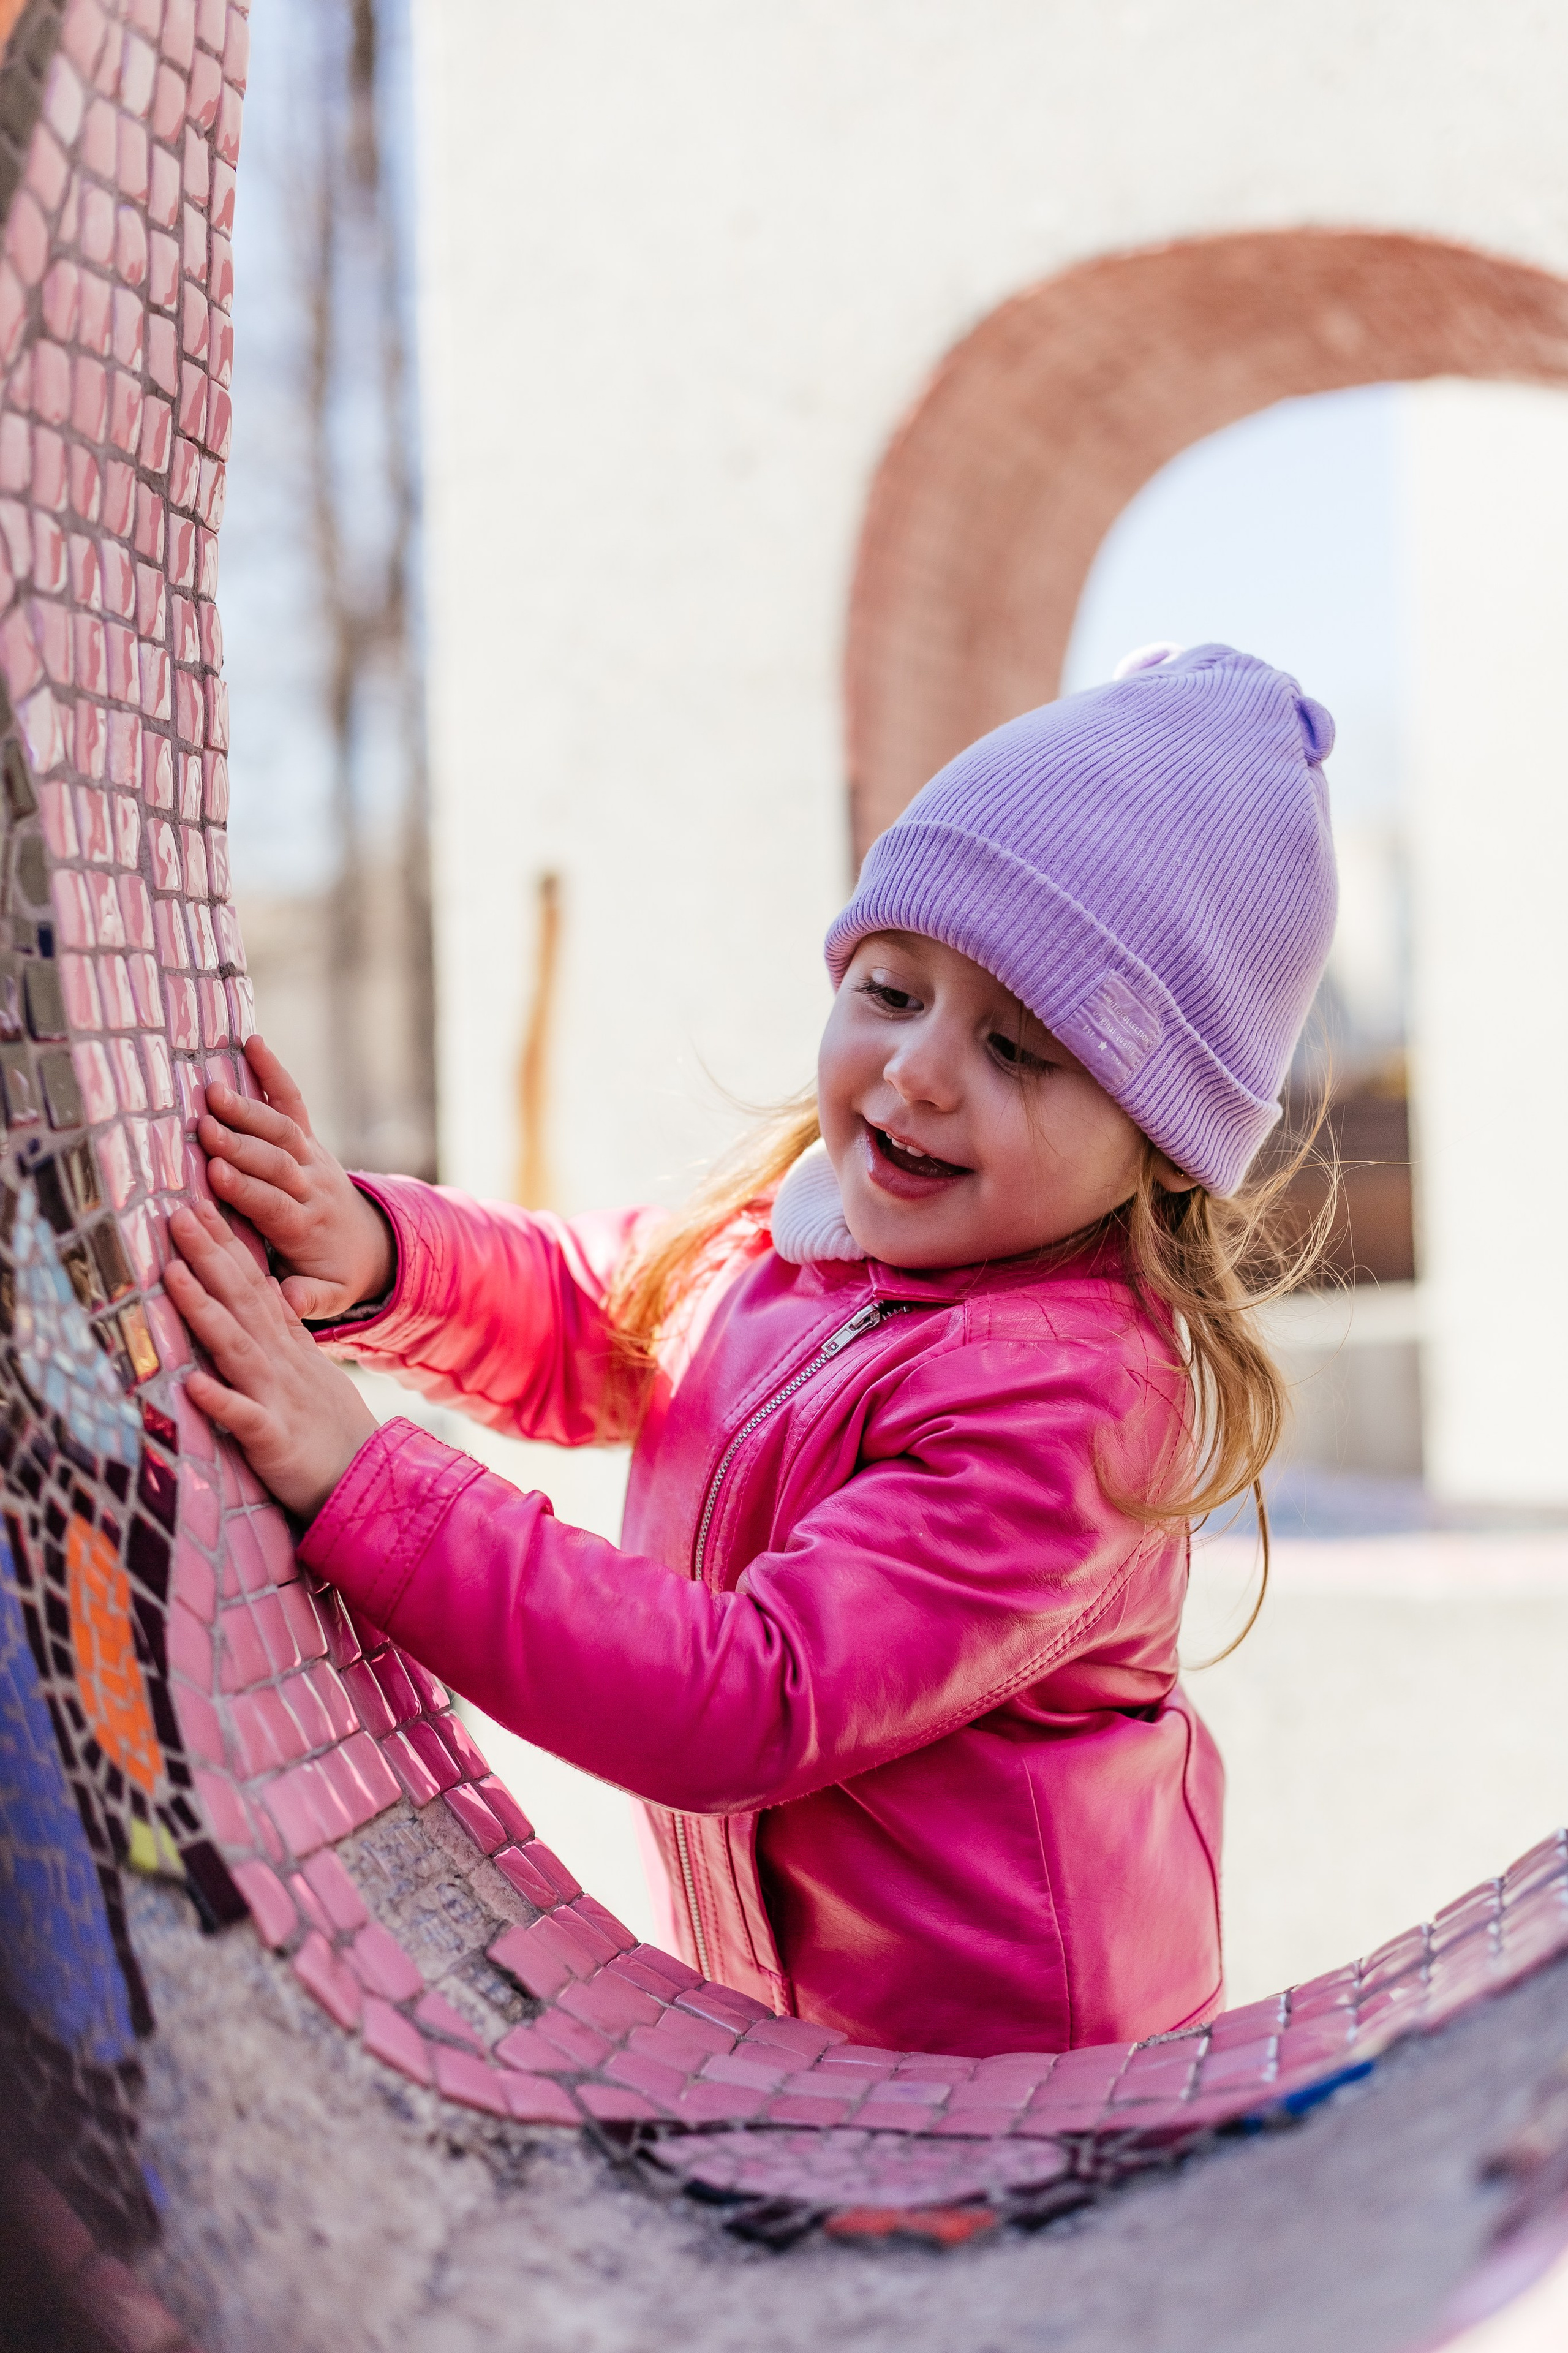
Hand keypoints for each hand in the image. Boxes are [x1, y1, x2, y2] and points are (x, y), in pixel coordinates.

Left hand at [166, 1200, 379, 1518]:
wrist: (367, 1480)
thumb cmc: (328, 1429)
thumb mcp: (307, 1369)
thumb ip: (282, 1332)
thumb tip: (266, 1292)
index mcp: (287, 1345)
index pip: (254, 1284)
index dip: (226, 1245)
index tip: (199, 1206)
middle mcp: (281, 1362)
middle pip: (242, 1301)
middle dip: (210, 1256)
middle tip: (180, 1214)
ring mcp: (278, 1398)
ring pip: (237, 1346)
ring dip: (204, 1310)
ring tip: (173, 1276)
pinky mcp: (274, 1440)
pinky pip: (245, 1419)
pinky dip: (220, 1401)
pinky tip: (192, 1386)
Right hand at [197, 1035, 394, 1320]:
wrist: (370, 1247)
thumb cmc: (334, 1275)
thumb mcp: (329, 1298)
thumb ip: (307, 1299)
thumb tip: (285, 1300)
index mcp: (307, 1227)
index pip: (275, 1205)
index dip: (247, 1190)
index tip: (215, 1174)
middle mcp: (312, 1186)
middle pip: (277, 1163)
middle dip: (242, 1145)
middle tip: (204, 1128)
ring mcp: (312, 1157)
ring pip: (282, 1130)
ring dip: (249, 1109)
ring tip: (212, 1091)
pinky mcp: (309, 1139)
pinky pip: (293, 1101)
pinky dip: (274, 1071)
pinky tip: (251, 1041)